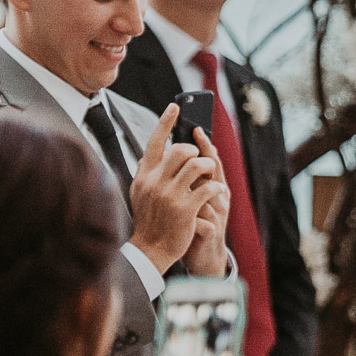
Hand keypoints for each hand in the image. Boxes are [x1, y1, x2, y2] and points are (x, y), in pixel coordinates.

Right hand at [128, 105, 225, 274]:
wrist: (150, 249)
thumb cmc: (150, 219)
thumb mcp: (140, 192)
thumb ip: (147, 172)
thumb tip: (153, 152)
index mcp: (144, 175)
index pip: (154, 142)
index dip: (165, 122)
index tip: (176, 106)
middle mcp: (155, 182)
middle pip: (180, 150)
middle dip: (194, 151)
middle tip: (198, 159)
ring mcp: (169, 195)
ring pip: (196, 165)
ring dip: (208, 167)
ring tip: (208, 174)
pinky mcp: (185, 209)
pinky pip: (207, 187)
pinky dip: (215, 187)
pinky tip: (214, 191)